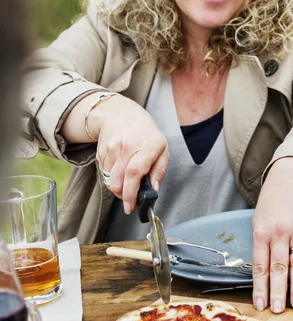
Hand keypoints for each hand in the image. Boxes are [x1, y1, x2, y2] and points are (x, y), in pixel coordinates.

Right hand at [88, 94, 168, 213]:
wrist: (121, 114)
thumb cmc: (146, 133)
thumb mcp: (162, 148)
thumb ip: (159, 170)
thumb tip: (154, 190)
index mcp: (145, 147)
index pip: (134, 173)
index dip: (131, 193)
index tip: (131, 206)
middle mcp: (126, 148)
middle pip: (118, 181)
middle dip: (123, 195)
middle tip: (130, 198)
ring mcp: (111, 149)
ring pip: (110, 180)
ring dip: (118, 186)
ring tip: (128, 179)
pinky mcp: (101, 152)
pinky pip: (104, 173)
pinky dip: (112, 177)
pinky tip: (120, 167)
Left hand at [251, 157, 292, 312]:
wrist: (290, 180)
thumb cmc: (271, 204)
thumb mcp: (258, 222)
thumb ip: (261, 246)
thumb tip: (262, 276)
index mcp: (262, 231)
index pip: (260, 265)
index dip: (260, 287)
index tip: (261, 304)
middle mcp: (280, 231)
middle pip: (279, 267)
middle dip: (278, 291)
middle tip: (279, 310)